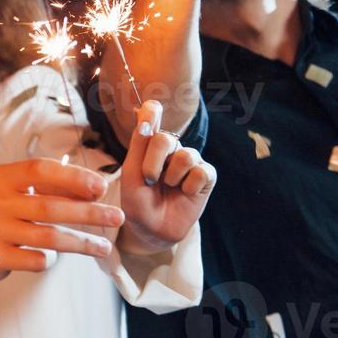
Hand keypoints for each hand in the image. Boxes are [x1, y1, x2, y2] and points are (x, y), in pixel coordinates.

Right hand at [0, 157, 124, 278]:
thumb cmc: (6, 211)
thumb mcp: (21, 191)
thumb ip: (53, 187)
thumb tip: (97, 191)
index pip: (40, 170)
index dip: (74, 177)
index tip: (102, 187)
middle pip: (50, 207)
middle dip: (89, 213)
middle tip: (117, 218)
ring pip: (49, 237)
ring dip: (83, 242)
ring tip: (105, 247)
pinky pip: (36, 260)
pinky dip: (52, 259)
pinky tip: (58, 258)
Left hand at [118, 100, 216, 254]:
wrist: (151, 230)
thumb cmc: (138, 201)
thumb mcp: (131, 173)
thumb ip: (139, 144)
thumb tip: (146, 111)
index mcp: (149, 144)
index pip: (153, 115)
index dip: (152, 110)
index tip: (150, 107)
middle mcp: (171, 148)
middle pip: (166, 138)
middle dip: (153, 162)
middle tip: (149, 180)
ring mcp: (190, 161)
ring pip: (186, 156)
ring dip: (172, 176)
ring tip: (168, 187)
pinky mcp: (206, 176)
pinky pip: (201, 172)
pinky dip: (189, 186)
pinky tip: (184, 193)